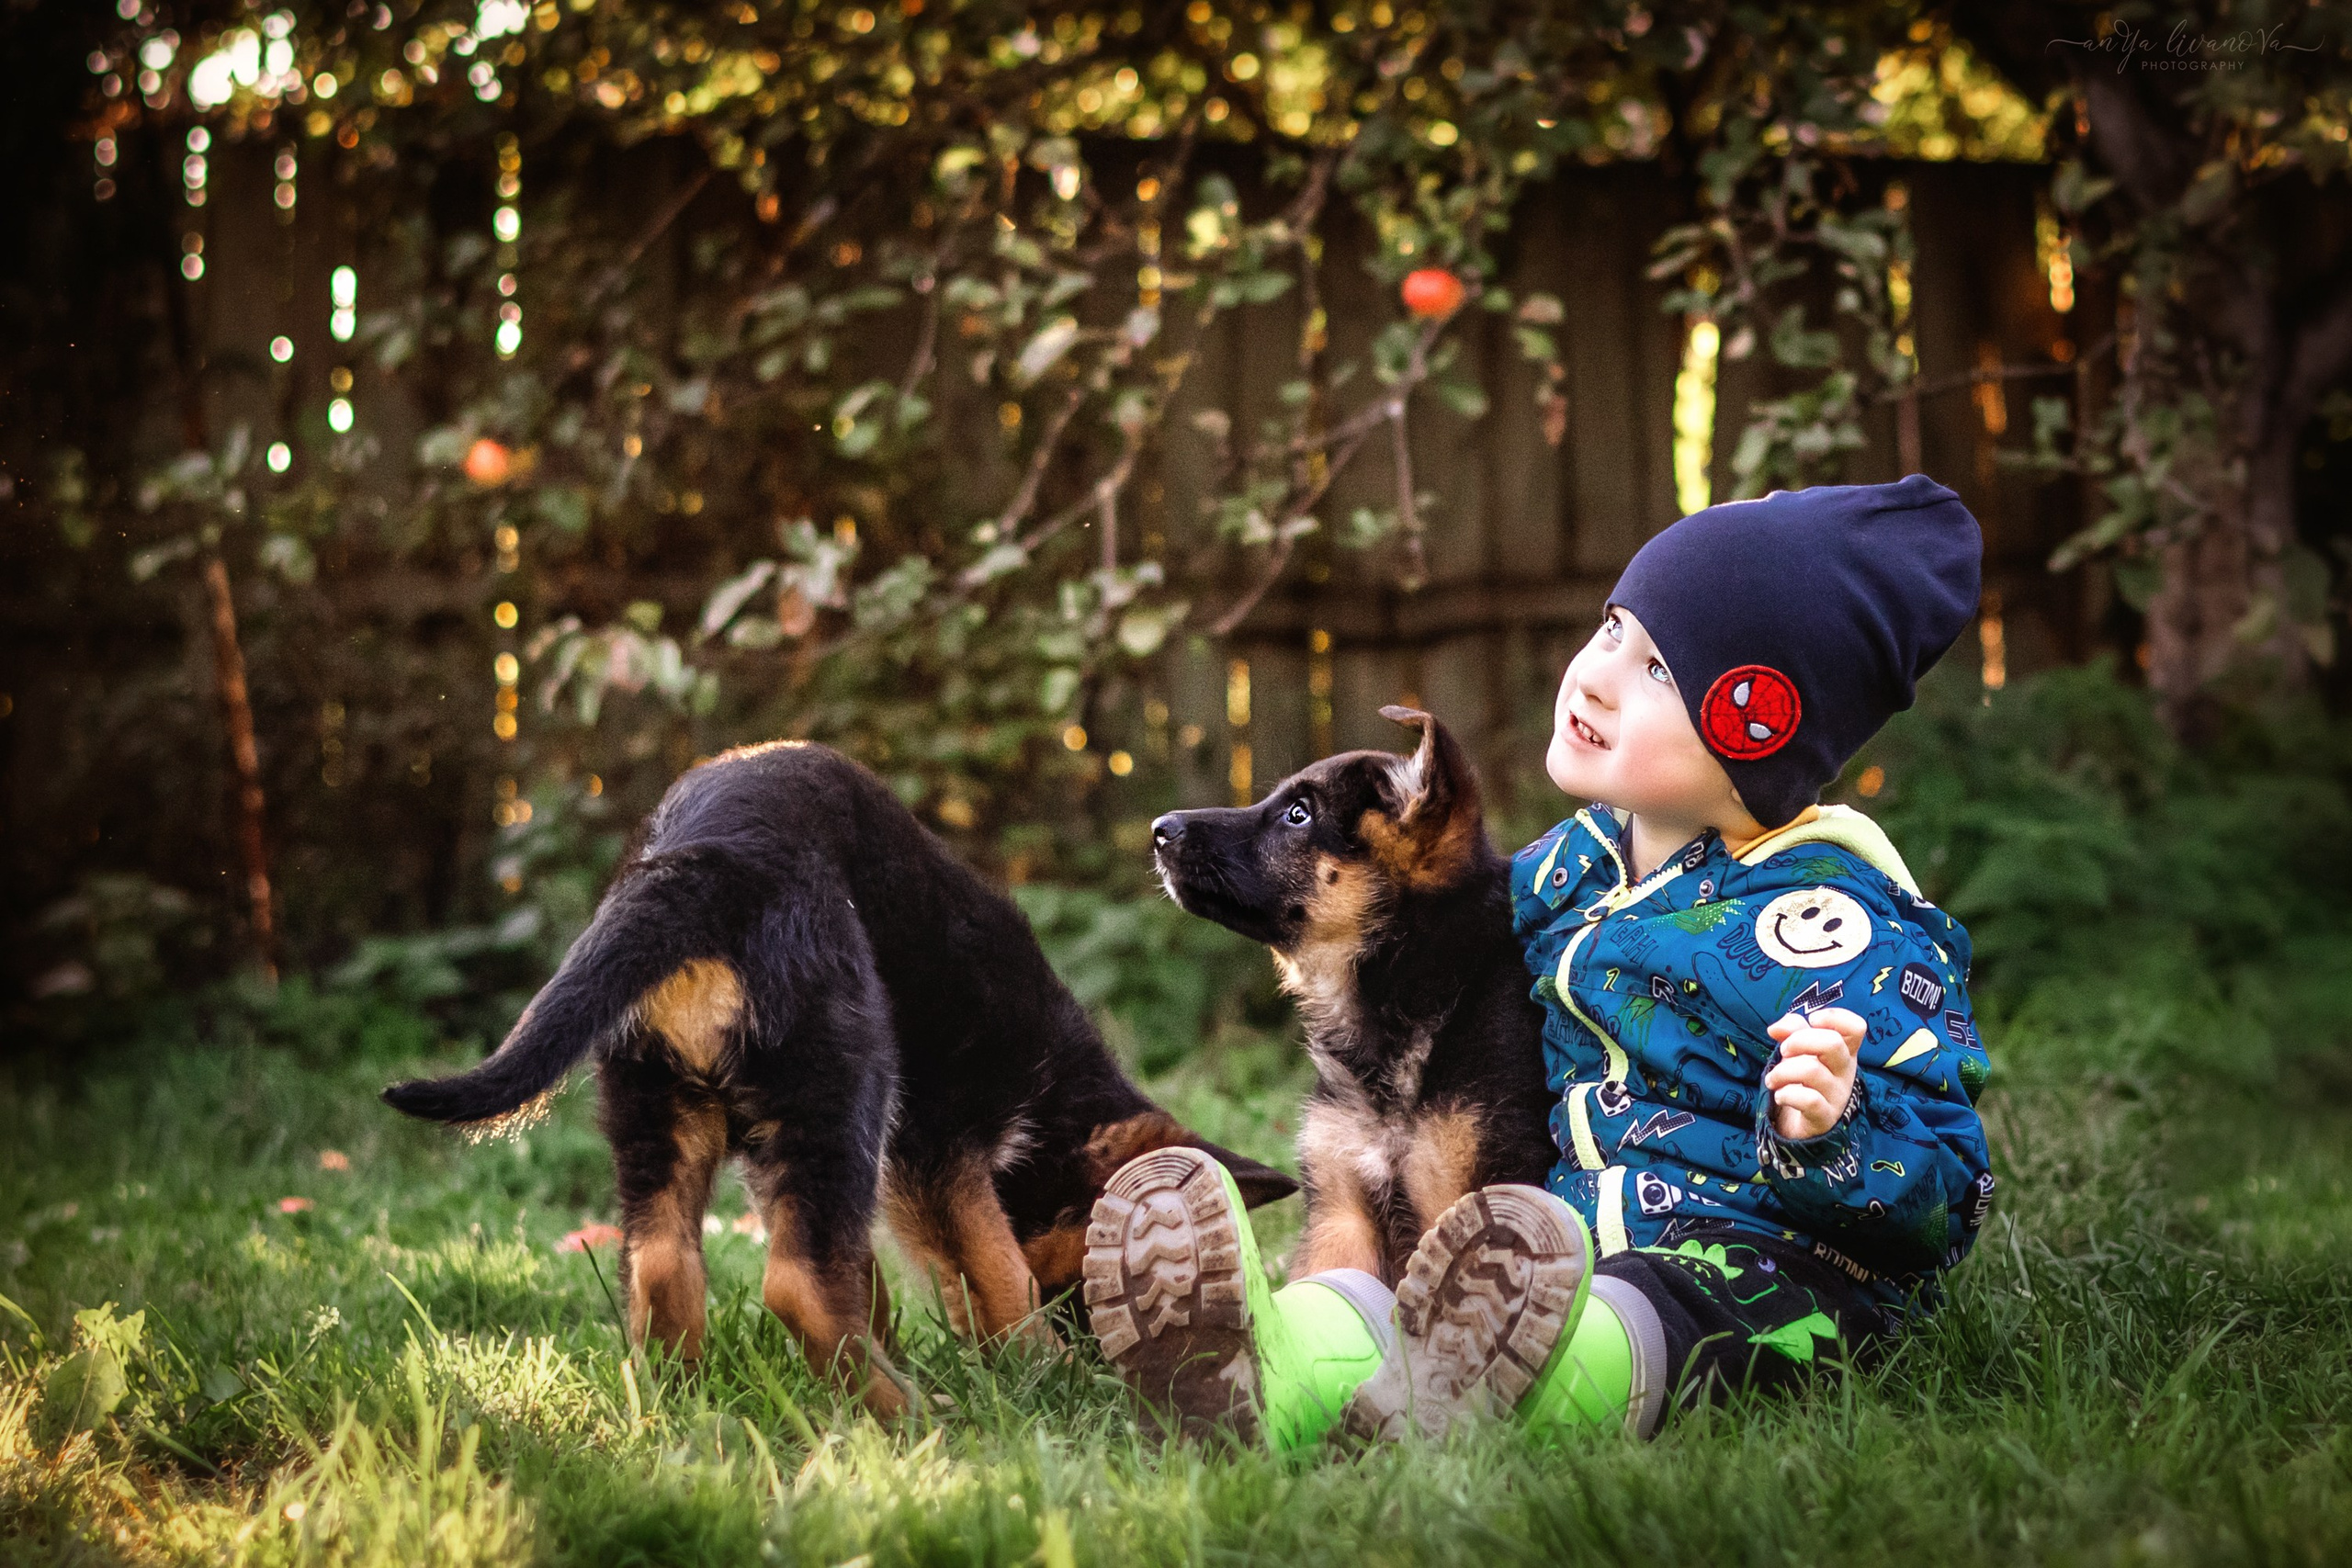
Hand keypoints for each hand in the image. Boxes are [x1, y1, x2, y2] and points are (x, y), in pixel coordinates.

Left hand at [1765, 1006, 1864, 1141]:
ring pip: (1812, 1070)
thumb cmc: (1805, 1079)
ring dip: (1781, 1071)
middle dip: (1799, 1040)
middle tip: (1783, 1050)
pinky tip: (1780, 1095)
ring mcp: (1838, 1095)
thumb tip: (1775, 1028)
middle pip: (1832, 1043)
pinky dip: (1787, 1094)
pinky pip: (1808, 1100)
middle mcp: (1845, 1071)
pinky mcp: (1825, 1116)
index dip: (1834, 1017)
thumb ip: (1792, 1030)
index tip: (1812, 1020)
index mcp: (1844, 1051)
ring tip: (1772, 1079)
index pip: (1856, 1027)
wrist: (1804, 1122)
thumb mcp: (1800, 1050)